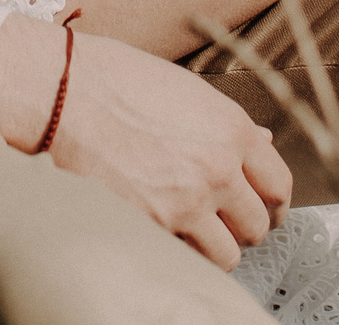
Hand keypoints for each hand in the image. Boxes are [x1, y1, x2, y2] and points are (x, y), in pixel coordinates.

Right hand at [0, 16, 291, 268]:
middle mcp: (217, 170)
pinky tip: (160, 229)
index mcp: (231, 130)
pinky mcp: (149, 226)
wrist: (59, 94)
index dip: (273, 202)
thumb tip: (262, 145)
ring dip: (212, 246)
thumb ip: (227, 125)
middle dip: (243, 225)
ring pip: (226, 254)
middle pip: (257, 225)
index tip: (264, 208)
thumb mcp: (185, 91)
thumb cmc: (114, 81)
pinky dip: (176, 251)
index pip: (278, 185)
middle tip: (225, 221)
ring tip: (190, 230)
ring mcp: (184, 203)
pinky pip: (181, 257)